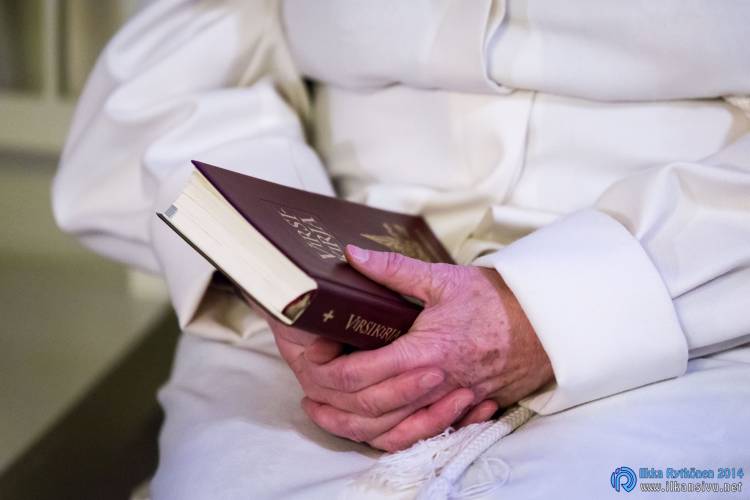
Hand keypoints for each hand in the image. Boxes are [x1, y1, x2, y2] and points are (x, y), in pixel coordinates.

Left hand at [299, 245, 553, 450]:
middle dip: (334, 408)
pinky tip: (376, 429)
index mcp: (425, 350)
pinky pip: (423, 435)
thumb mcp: (442, 278)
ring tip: (331, 417)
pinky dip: (394, 437)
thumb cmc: (494, 301)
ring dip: (357, 430)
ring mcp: (451, 401)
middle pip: (371, 410)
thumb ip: (394, 270)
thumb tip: (354, 256)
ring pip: (395, 431)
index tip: (311, 366)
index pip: (362, 375)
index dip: (329, 375)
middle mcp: (435, 383)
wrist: (544, 324)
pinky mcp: (464, 409)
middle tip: (311, 396)